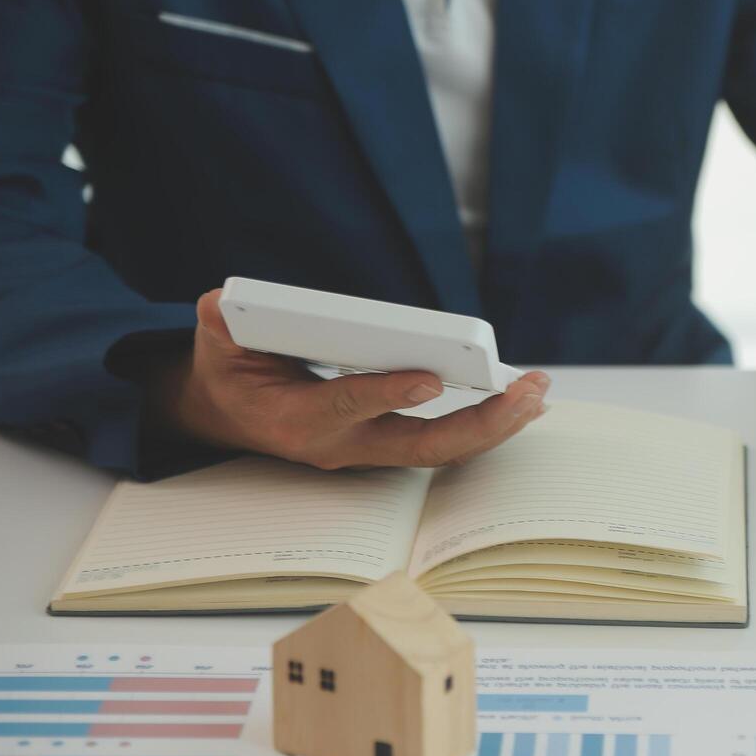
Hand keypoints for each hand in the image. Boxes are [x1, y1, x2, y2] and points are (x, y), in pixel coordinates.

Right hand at [148, 289, 549, 468]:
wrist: (232, 415)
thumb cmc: (233, 371)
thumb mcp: (216, 345)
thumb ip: (221, 324)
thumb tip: (223, 304)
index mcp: (298, 419)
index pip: (347, 405)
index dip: (386, 393)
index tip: (430, 379)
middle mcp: (342, 446)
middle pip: (420, 446)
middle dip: (478, 423)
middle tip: (525, 393)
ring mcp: (370, 451)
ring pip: (442, 451)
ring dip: (495, 425)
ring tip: (538, 395)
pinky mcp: (391, 445)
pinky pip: (447, 442)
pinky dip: (489, 424)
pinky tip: (525, 402)